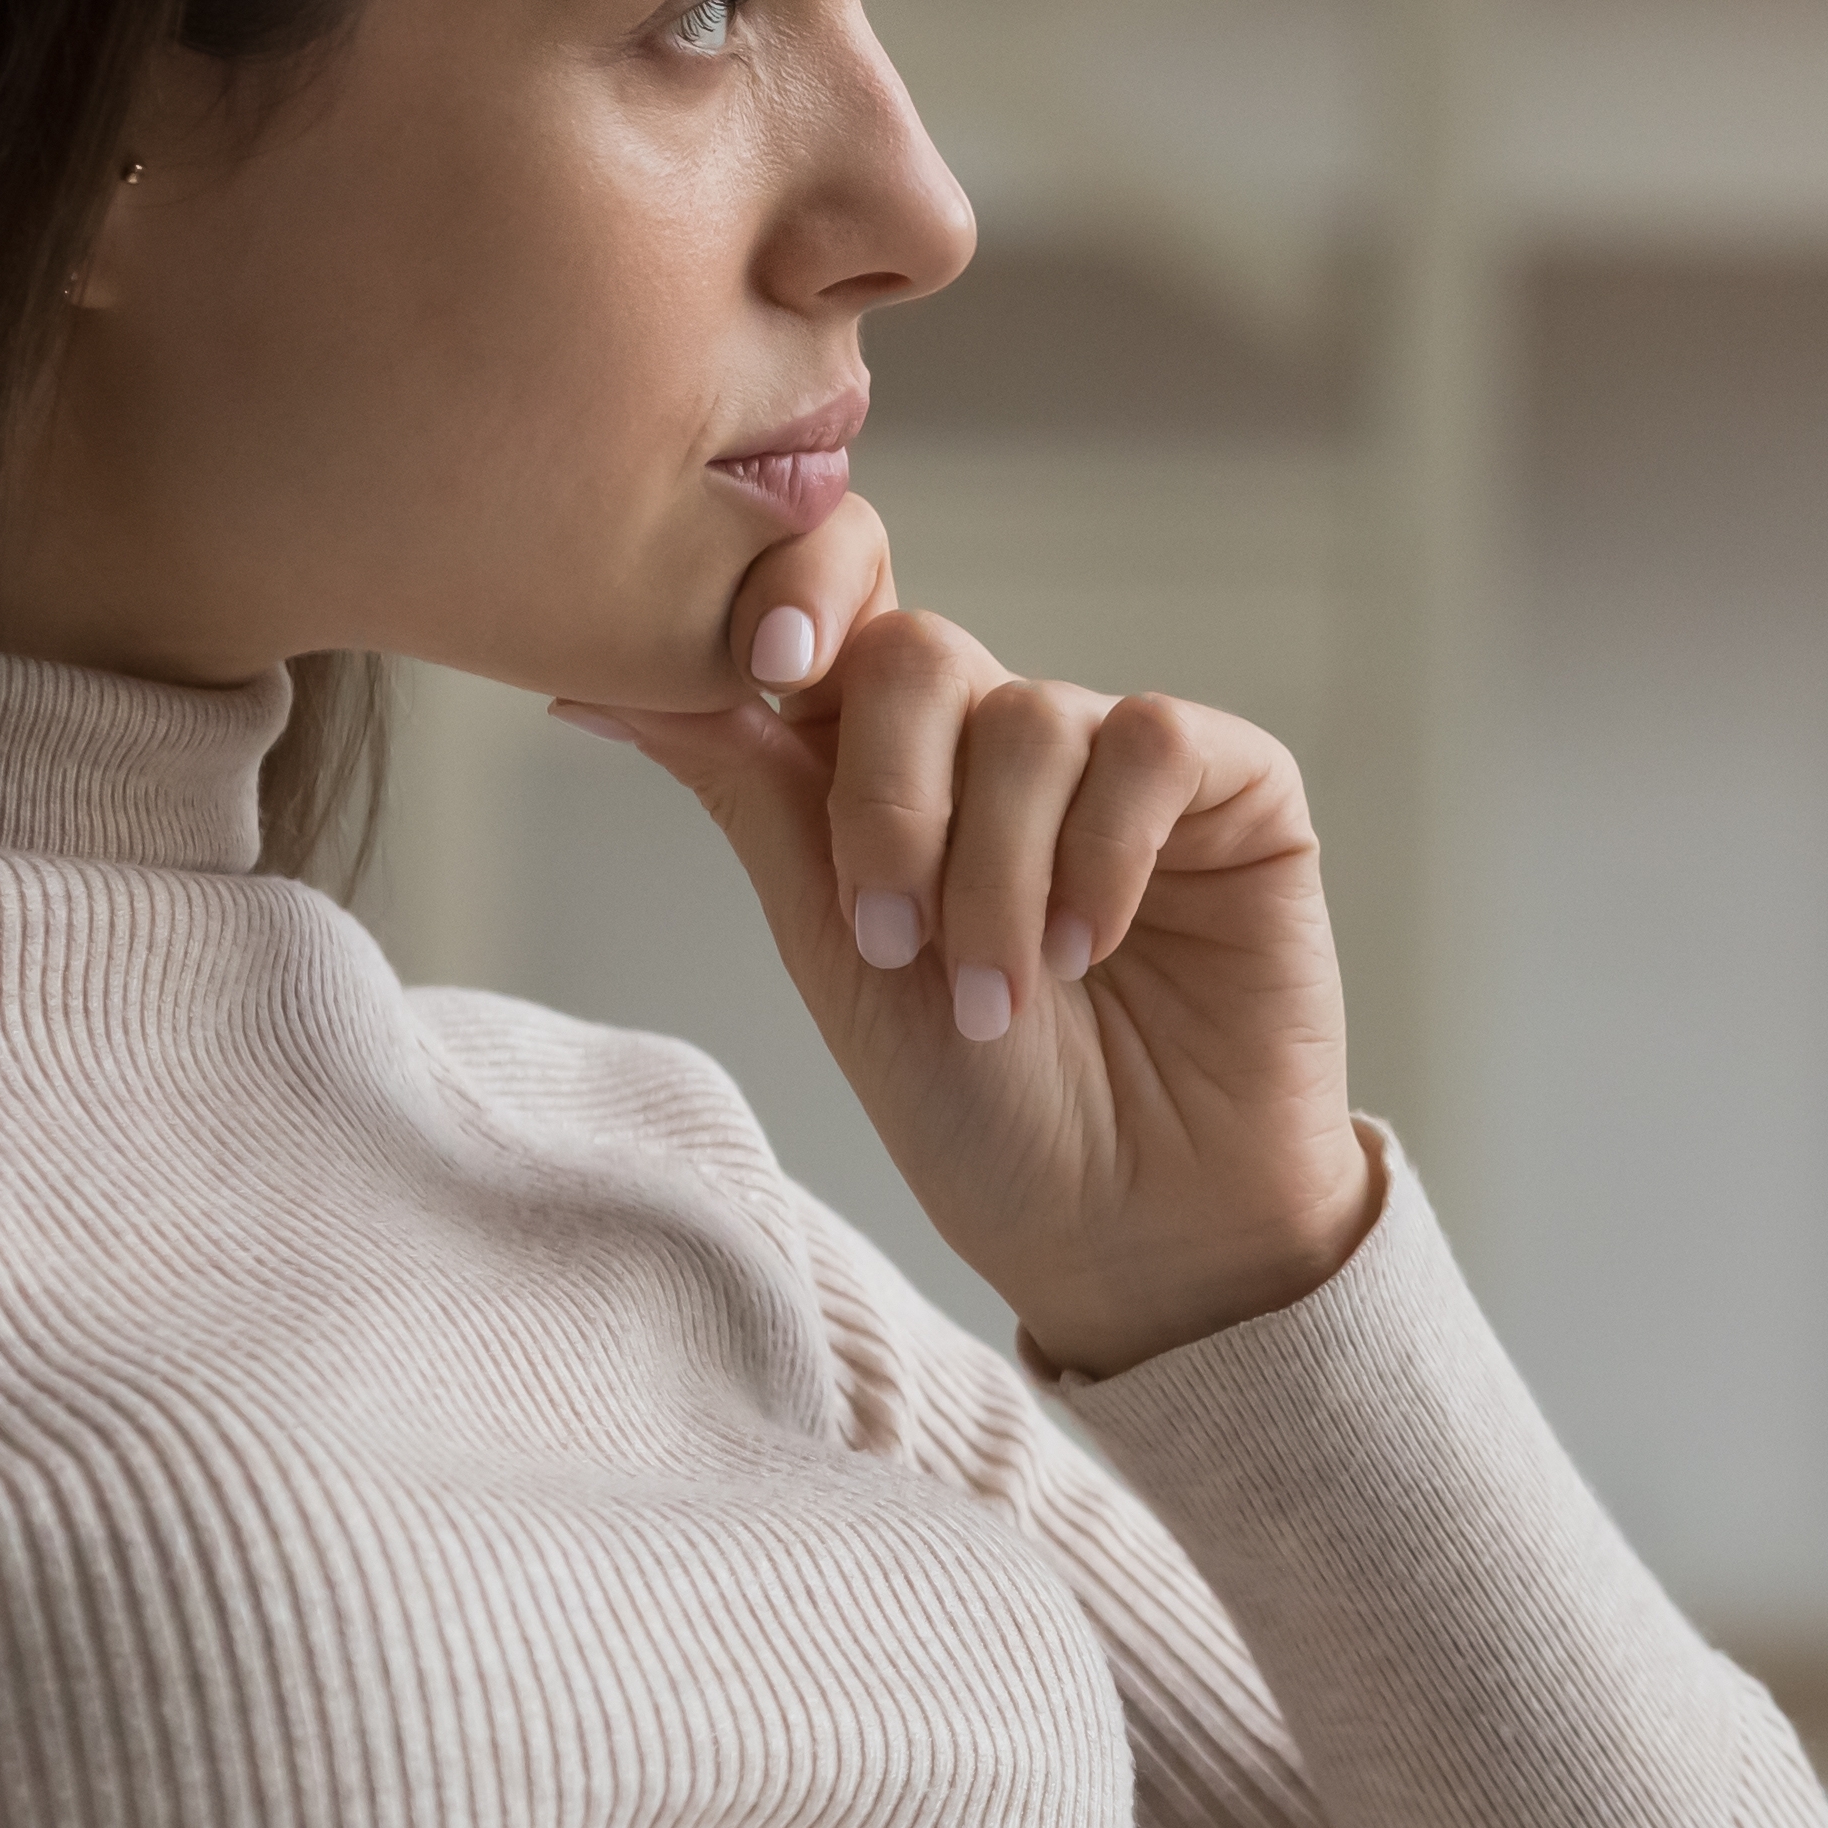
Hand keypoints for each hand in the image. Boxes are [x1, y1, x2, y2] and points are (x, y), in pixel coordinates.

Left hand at [562, 500, 1376, 1376]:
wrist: (1134, 1234)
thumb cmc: (985, 1116)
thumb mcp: (836, 953)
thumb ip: (747, 794)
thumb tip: (589, 684)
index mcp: (894, 770)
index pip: (842, 607)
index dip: (800, 593)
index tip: (767, 662)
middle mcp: (1005, 746)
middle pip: (920, 651)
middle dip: (887, 802)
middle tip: (894, 940)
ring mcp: (1121, 762)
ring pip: (1030, 719)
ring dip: (997, 879)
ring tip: (1006, 1000)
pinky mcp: (1238, 792)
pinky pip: (1152, 744)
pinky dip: (1105, 851)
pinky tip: (1094, 946)